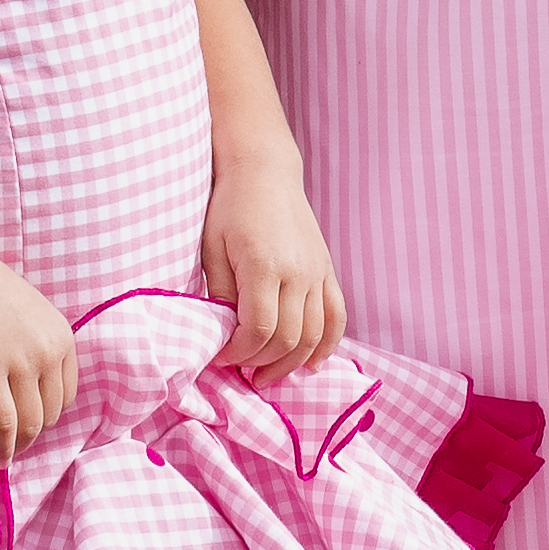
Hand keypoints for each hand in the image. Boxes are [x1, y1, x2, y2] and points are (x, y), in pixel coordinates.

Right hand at [0, 229, 79, 459]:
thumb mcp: (27, 314)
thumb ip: (35, 347)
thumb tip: (28, 389)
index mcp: (63, 336)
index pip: (67, 393)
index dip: (48, 412)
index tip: (31, 421)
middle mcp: (49, 351)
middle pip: (51, 412)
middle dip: (33, 430)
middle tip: (13, 439)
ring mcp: (20, 364)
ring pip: (30, 424)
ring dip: (18, 445)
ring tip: (5, 453)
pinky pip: (3, 425)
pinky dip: (2, 448)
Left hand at [203, 166, 343, 373]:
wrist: (264, 173)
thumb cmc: (229, 209)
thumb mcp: (212, 250)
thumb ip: (222, 294)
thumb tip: (227, 335)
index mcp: (264, 266)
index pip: (259, 330)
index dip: (239, 355)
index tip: (221, 359)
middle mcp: (298, 272)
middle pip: (288, 339)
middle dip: (262, 365)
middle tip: (241, 374)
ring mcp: (317, 272)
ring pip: (314, 335)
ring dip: (291, 363)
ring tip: (267, 375)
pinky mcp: (327, 271)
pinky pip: (336, 316)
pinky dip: (326, 345)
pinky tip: (311, 363)